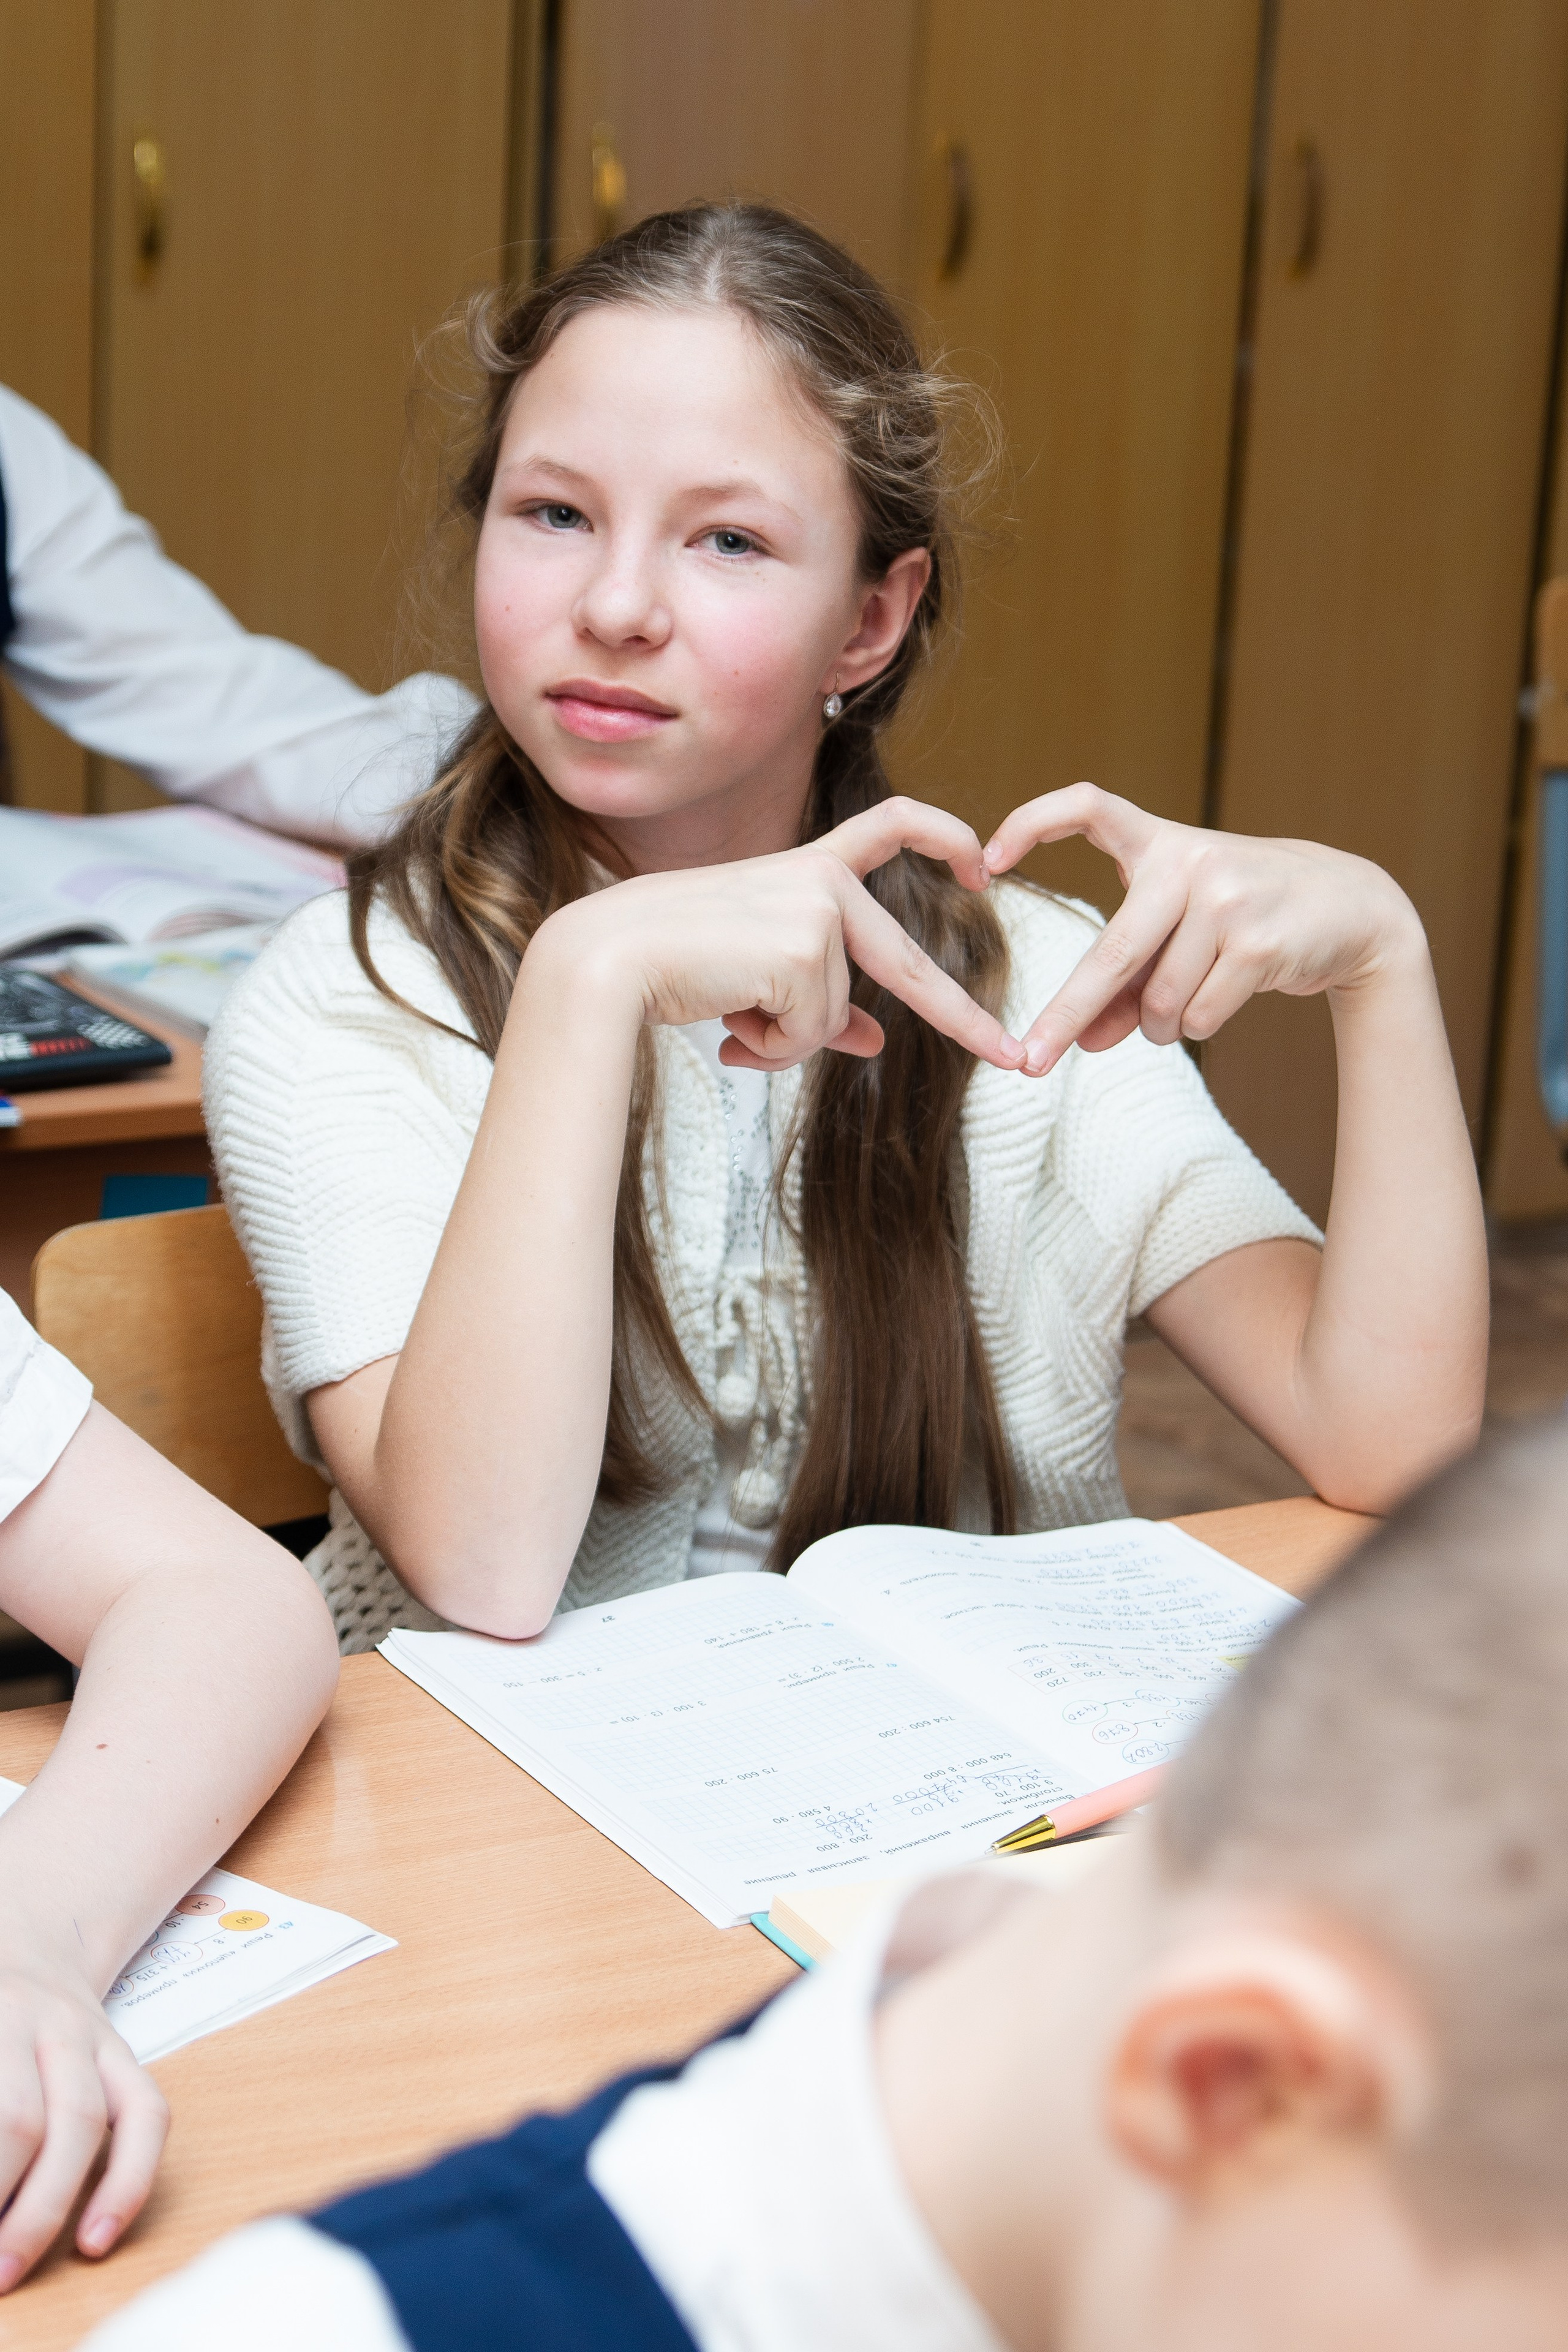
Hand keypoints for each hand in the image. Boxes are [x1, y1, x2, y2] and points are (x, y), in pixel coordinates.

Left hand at [0, 1952, 167, 2288]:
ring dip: (45, 2209)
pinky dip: (128, 2182)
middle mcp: (35, 2019)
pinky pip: (148, 2115)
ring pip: (83, 2123)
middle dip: (0, 2204)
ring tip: (10, 2269)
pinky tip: (97, 2238)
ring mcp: (87, 2036)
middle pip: (21, 2120)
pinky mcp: (124, 2055)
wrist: (27, 1930)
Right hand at [527, 797, 1027, 1074]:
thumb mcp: (756, 981)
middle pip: (904, 963)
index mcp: (805, 868)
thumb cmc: (668, 965)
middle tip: (1015, 1058)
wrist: (608, 960)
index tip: (985, 868)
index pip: (889, 828)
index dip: (945, 836)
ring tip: (727, 1013)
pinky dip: (771, 1046)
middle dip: (962, 1018)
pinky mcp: (805, 950)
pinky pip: (810, 1033)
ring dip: (784, 1039)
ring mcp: (816, 912)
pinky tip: (726, 1020)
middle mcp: (819, 880)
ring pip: (834, 1018)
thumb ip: (822, 1005)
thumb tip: (877, 1042)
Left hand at [983, 785, 1424, 1075]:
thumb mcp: (1180, 935)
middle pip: (1111, 953)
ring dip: (1161, 1023)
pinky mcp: (1257, 941)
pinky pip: (1199, 1014)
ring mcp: (1226, 899)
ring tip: (1188, 1000)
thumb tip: (1084, 1041)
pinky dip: (1198, 1025)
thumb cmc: (1245, 919)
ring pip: (1159, 999)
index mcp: (1159, 843)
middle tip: (1031, 1061)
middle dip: (1067, 1015)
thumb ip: (1125, 983)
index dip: (1032, 823)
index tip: (987, 860)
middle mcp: (1189, 861)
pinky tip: (1225, 996)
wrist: (1351, 909)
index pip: (1087, 806)